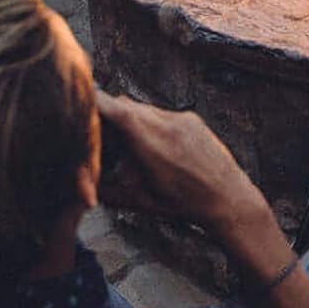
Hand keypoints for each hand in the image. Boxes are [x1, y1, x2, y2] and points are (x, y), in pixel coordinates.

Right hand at [95, 92, 267, 236]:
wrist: (228, 197)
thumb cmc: (183, 206)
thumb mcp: (140, 202)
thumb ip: (109, 191)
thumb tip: (83, 185)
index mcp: (150, 144)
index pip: (116, 110)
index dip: (95, 102)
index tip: (80, 102)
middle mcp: (165, 124)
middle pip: (125, 106)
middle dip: (108, 115)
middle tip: (98, 132)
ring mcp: (181, 117)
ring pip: (143, 108)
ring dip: (130, 120)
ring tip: (129, 144)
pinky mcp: (192, 117)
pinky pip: (161, 113)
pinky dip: (150, 123)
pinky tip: (154, 145)